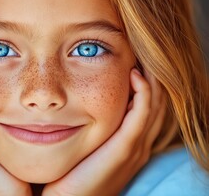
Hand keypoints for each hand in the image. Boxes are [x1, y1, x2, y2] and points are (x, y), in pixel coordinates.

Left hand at [42, 68, 165, 195]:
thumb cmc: (70, 175)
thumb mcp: (84, 147)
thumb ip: (87, 129)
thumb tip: (74, 105)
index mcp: (129, 144)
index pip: (146, 107)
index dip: (144, 83)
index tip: (130, 59)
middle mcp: (137, 144)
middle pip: (155, 103)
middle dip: (151, 76)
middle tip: (141, 52)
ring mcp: (134, 147)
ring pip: (154, 106)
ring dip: (151, 80)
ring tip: (141, 56)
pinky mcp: (124, 150)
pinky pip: (141, 115)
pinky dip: (144, 94)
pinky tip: (135, 76)